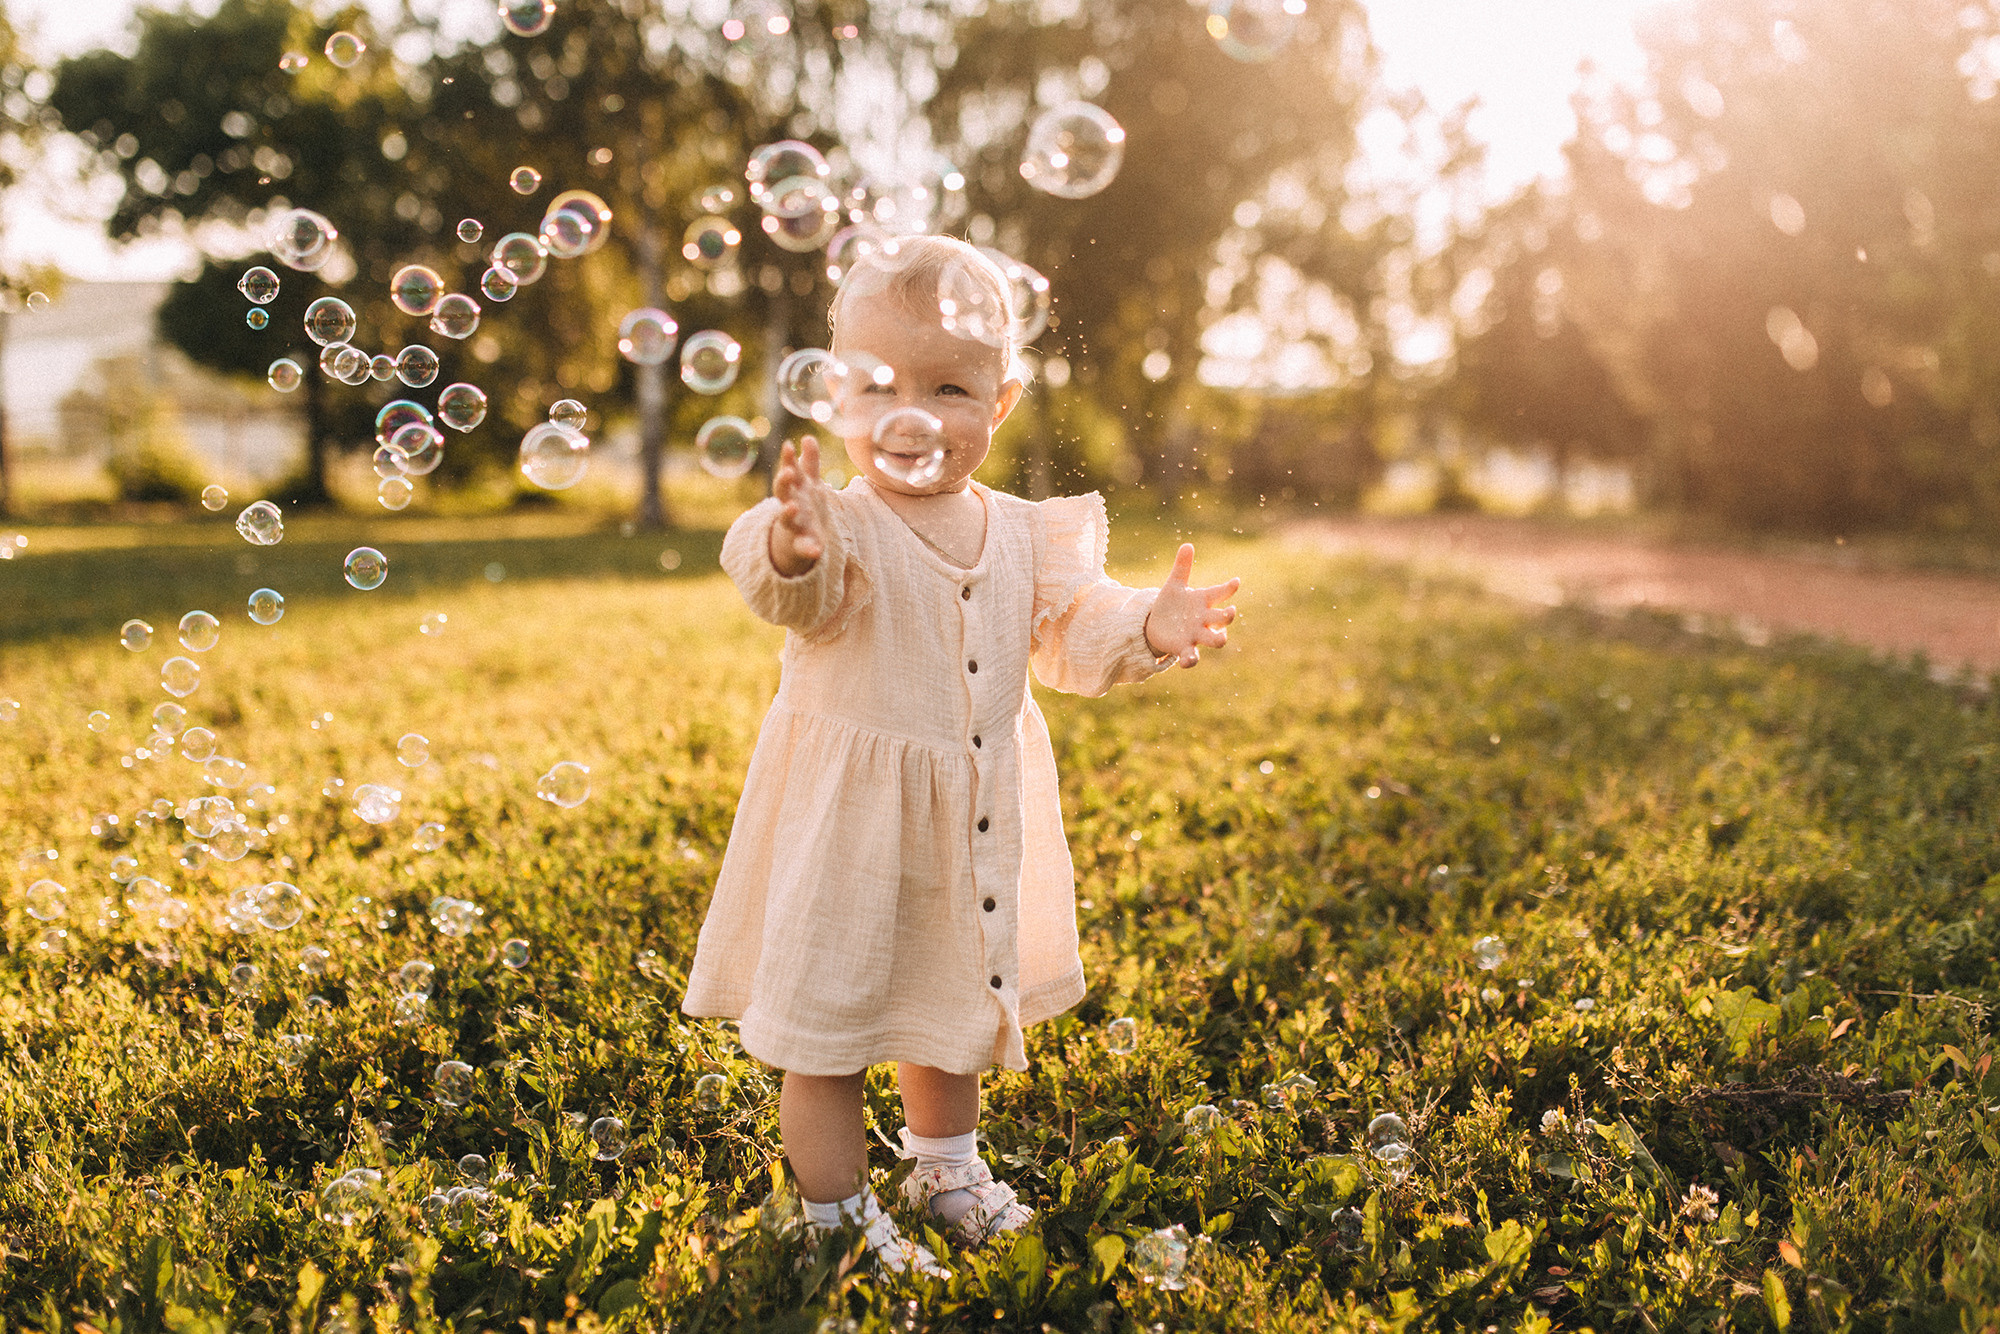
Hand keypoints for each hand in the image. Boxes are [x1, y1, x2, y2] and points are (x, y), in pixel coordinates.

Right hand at [768, 436, 824, 576]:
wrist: (802, 537)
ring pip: (787, 518)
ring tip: (792, 506)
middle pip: (782, 492)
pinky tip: (816, 551)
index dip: (788, 459)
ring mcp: (795, 525)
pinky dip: (808, 550)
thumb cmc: (805, 504)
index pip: (788, 471)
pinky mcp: (802, 544)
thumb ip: (810, 462)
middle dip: (783, 483)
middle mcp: (791, 505)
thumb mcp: (810, 483)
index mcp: (794, 489)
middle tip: (787, 473)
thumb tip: (808, 437)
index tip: (788, 445)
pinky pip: (803, 548)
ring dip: (788, 512)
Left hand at [1144, 543, 1239, 667]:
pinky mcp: (1184, 648)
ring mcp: (1196, 635)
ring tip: (1221, 638)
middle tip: (1230, 612)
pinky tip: (1187, 660)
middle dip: (1227, 616)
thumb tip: (1187, 545)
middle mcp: (1204, 619)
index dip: (1228, 588)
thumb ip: (1182, 567)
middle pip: (1222, 619)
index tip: (1236, 581)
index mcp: (1202, 601)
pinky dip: (1191, 660)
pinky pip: (1192, 657)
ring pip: (1215, 640)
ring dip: (1219, 639)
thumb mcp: (1174, 585)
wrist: (1156, 625)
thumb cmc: (1171, 603)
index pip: (1219, 593)